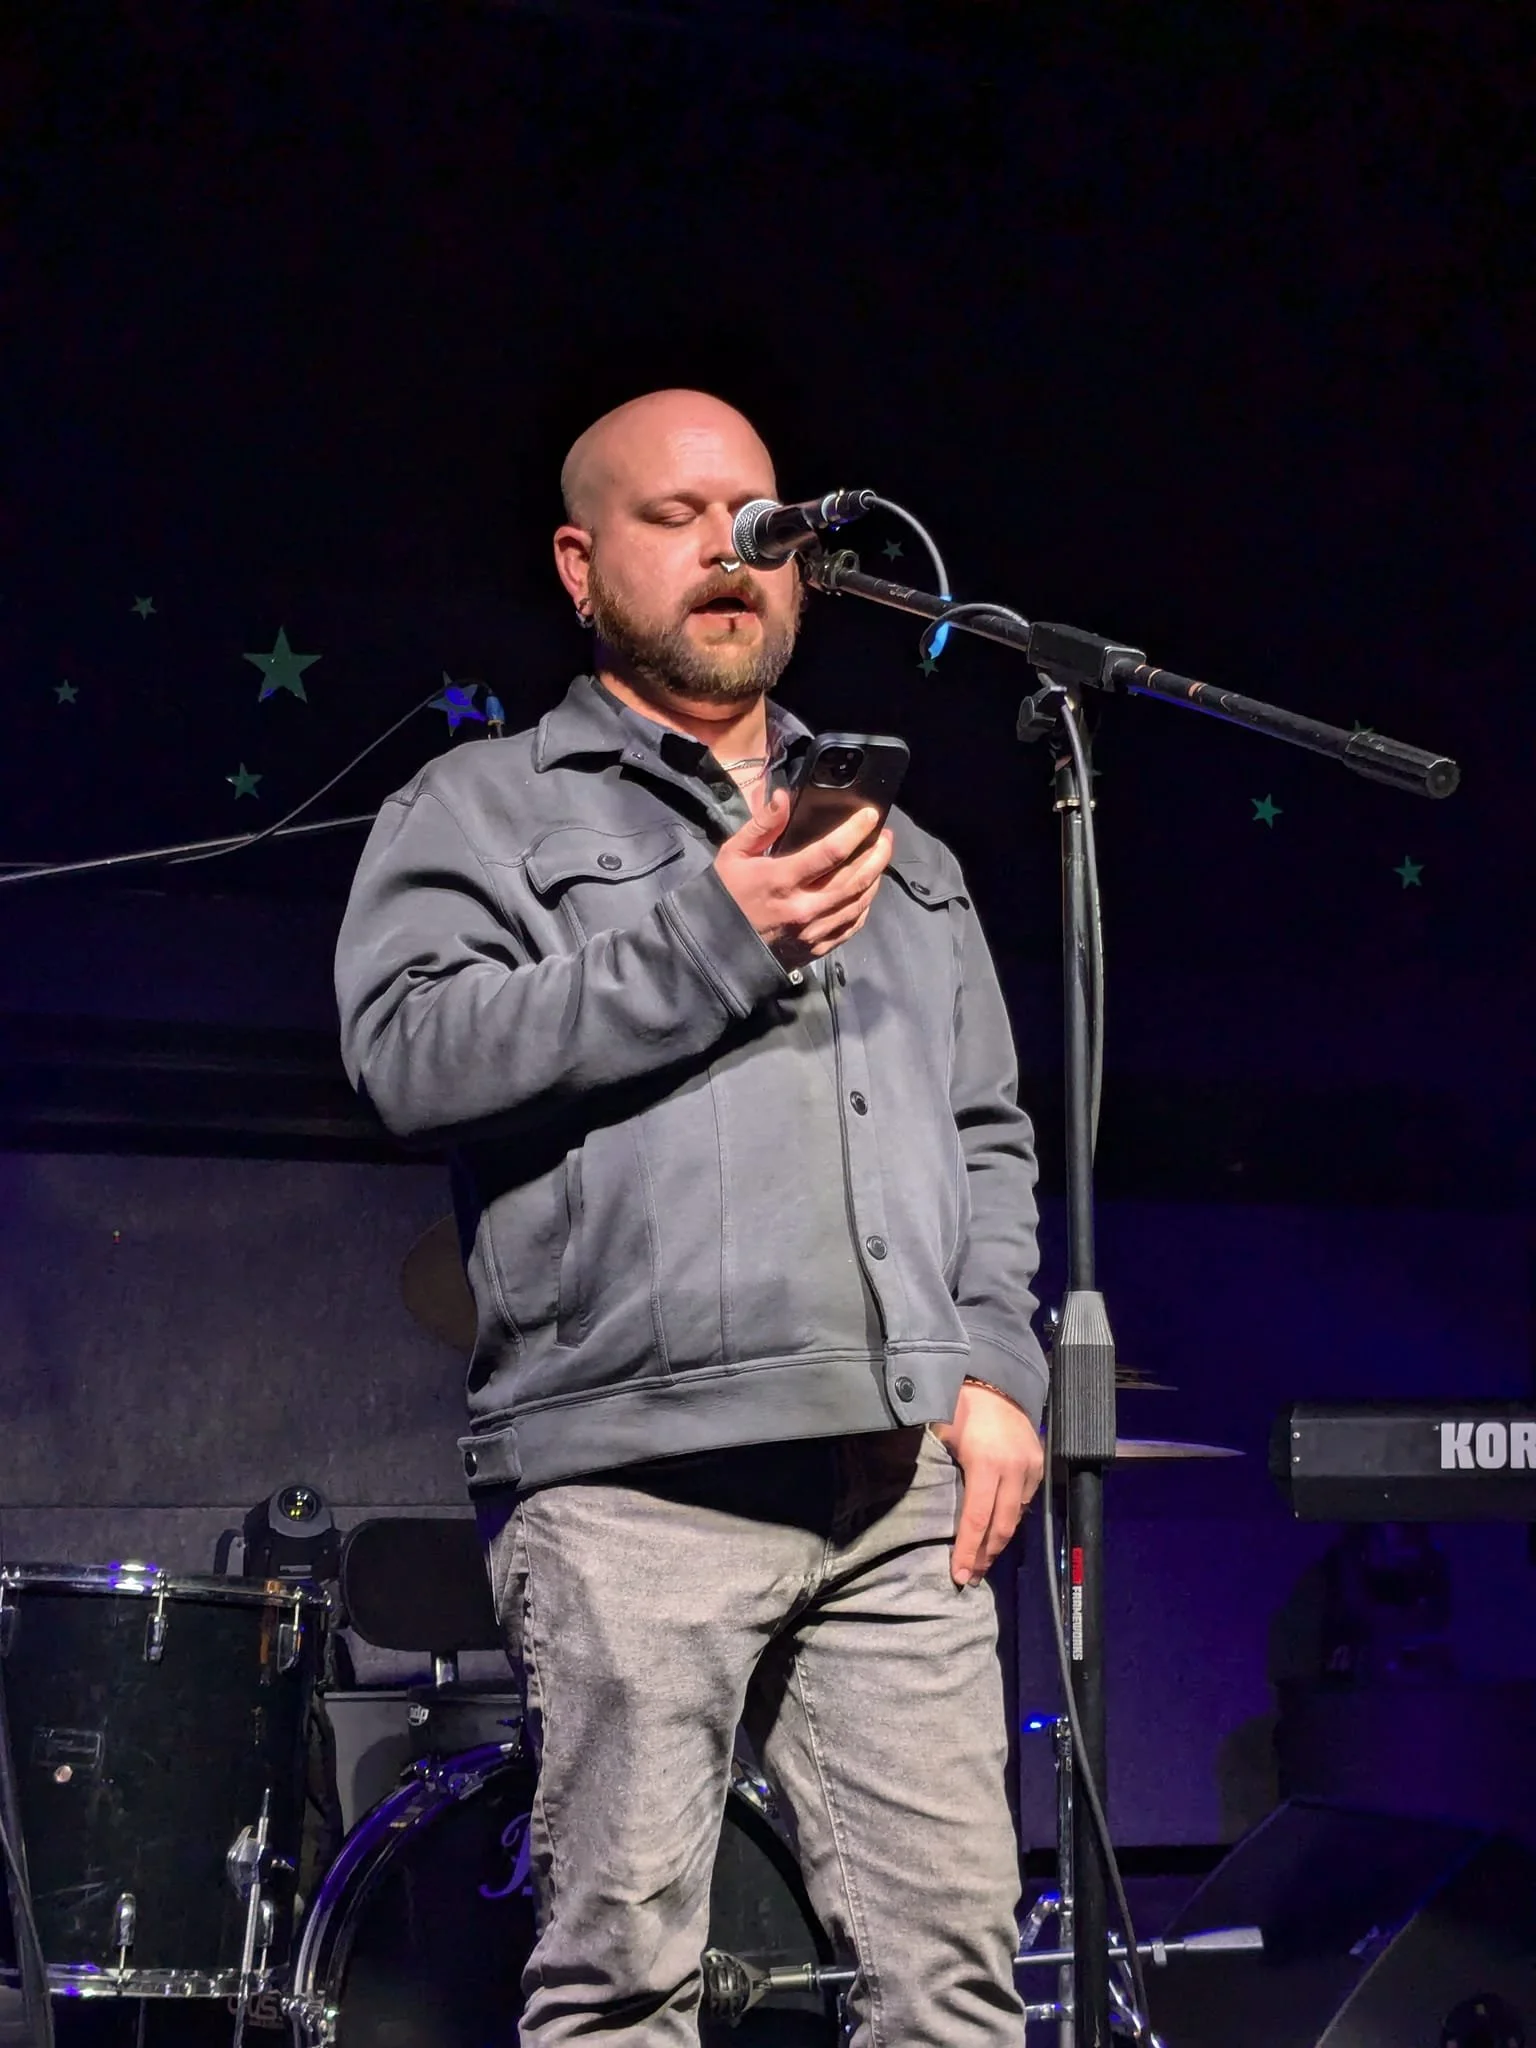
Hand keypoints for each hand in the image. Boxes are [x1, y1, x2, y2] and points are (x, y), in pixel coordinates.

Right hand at [714, 790, 893, 965]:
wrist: (716, 947)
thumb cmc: (726, 895)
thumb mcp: (734, 854)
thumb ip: (762, 825)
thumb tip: (785, 798)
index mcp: (781, 880)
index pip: (831, 852)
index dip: (856, 831)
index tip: (871, 815)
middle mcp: (803, 907)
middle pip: (855, 878)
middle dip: (877, 853)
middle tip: (885, 836)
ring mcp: (812, 931)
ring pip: (859, 902)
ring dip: (875, 877)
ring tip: (880, 858)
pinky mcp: (816, 948)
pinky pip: (851, 926)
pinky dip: (864, 906)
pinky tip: (867, 891)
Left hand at [932, 1383, 1045, 1585]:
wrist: (994, 1381)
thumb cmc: (958, 1408)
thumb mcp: (942, 1438)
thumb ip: (942, 1474)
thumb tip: (930, 1510)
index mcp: (986, 1465)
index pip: (977, 1520)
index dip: (968, 1551)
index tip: (959, 1575)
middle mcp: (1014, 1471)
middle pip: (1001, 1527)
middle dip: (986, 1555)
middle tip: (972, 1576)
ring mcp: (1030, 1468)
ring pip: (1016, 1516)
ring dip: (999, 1539)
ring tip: (982, 1558)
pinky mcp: (1039, 1465)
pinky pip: (1025, 1500)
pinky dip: (1010, 1516)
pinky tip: (997, 1527)